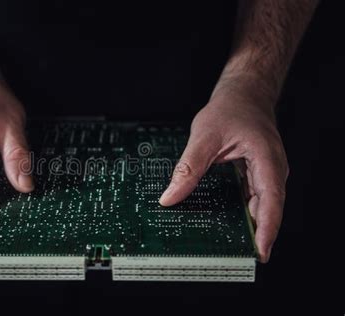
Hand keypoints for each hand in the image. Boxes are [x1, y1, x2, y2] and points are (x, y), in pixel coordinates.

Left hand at [159, 91, 288, 262]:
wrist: (243, 94)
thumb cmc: (230, 109)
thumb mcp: (204, 137)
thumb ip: (188, 168)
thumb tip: (170, 197)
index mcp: (267, 161)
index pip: (271, 202)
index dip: (266, 230)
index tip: (259, 252)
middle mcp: (272, 170)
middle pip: (267, 209)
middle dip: (254, 234)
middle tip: (235, 254)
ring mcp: (266, 173)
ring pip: (260, 206)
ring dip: (247, 225)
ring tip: (230, 244)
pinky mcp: (256, 173)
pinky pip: (252, 198)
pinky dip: (242, 211)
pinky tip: (228, 221)